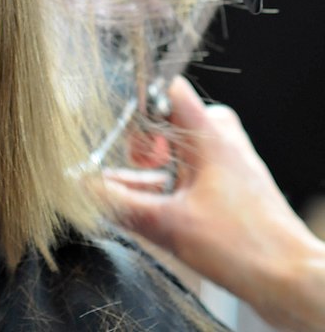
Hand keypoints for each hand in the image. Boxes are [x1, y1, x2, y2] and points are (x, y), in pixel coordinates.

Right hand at [103, 78, 324, 330]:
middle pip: (171, 124)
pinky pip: (190, 178)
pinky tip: (147, 213)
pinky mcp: (232, 194)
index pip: (169, 91)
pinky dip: (167, 189)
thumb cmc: (246, 248)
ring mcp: (229, 170)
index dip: (139, 105)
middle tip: (132, 168)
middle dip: (143, 146)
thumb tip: (82, 188)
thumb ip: (119, 203)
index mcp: (211, 138)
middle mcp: (223, 146)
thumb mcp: (167, 224)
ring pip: (179, 155)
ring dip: (151, 173)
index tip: (121, 133)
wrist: (292, 283)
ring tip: (127, 196)